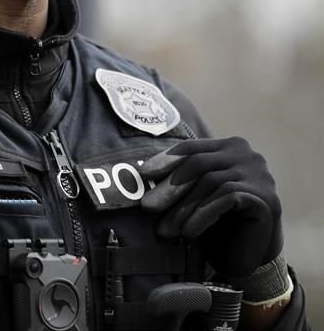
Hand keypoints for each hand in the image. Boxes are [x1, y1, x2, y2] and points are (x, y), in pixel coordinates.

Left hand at [139, 137, 282, 276]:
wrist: (251, 258)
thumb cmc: (218, 224)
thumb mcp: (195, 196)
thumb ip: (180, 180)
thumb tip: (140, 172)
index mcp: (228, 147)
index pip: (191, 148)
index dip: (165, 160)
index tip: (143, 175)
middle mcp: (247, 155)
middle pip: (198, 164)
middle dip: (169, 187)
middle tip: (147, 207)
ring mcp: (259, 174)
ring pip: (210, 182)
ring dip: (182, 208)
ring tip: (165, 230)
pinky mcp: (265, 196)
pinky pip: (226, 198)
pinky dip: (202, 215)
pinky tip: (188, 233)